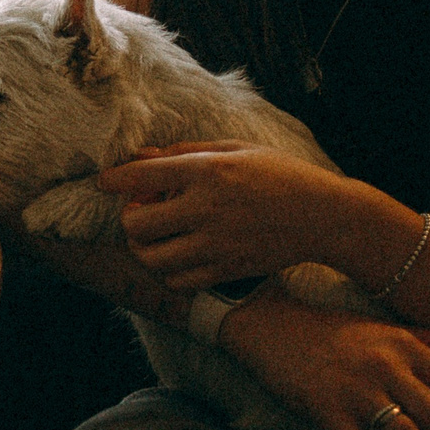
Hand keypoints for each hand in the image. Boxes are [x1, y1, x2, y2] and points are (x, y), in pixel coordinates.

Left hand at [99, 141, 365, 290]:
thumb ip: (184, 152)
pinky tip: (178, 253)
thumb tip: (139, 156)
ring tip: (157, 235)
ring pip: (151, 258)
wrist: (325, 216)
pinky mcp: (227, 270)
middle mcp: (208, 209)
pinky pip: (177, 280)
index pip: (141, 177)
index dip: (113, 179)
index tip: (104, 181)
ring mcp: (217, 245)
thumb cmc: (279, 174)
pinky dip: (168, 270)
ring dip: (144, 247)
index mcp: (208, 171)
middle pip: (135, 224)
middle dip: (130, 217)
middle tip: (144, 209)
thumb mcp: (235, 149)